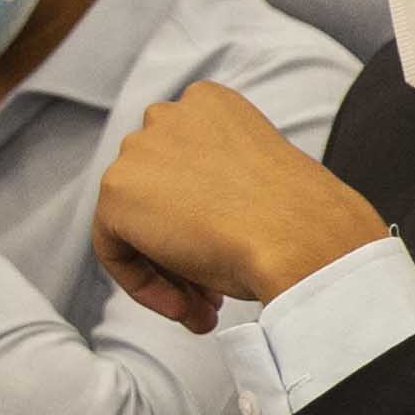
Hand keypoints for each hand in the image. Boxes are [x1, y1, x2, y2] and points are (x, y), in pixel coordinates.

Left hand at [90, 82, 385, 330]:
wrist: (300, 238)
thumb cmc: (300, 220)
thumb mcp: (259, 184)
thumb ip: (219, 186)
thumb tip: (193, 223)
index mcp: (210, 103)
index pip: (185, 166)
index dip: (203, 220)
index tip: (227, 255)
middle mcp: (168, 115)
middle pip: (156, 193)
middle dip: (183, 249)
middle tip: (214, 295)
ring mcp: (138, 149)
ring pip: (135, 223)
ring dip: (169, 272)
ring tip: (205, 311)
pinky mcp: (116, 191)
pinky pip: (113, 249)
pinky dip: (143, 285)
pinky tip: (186, 308)